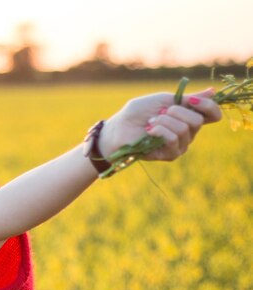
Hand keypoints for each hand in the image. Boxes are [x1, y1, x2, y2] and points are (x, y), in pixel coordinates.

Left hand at [99, 88, 221, 161]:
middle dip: (176, 112)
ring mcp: (180, 145)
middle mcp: (188, 132)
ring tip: (150, 123)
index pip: (213, 114)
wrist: (119, 127)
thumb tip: (213, 91)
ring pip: (185, 129)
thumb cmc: (138, 113)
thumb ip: (188, 98)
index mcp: (189, 116)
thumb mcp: (164, 100)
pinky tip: (149, 131)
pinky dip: (160, 131)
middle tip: (159, 113)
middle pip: (197, 121)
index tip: (190, 100)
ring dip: (164, 121)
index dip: (208, 106)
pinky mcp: (170, 155)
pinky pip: (173, 140)